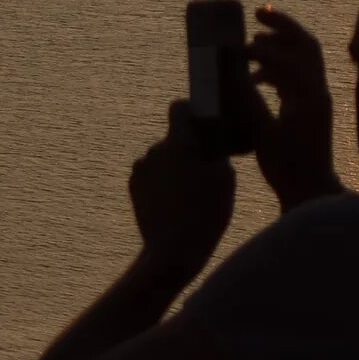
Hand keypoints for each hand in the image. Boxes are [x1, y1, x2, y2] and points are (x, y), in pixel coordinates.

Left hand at [128, 102, 235, 288]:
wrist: (173, 250)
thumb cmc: (205, 213)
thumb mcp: (225, 179)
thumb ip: (215, 151)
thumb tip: (209, 142)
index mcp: (179, 143)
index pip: (178, 108)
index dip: (189, 112)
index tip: (200, 124)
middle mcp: (155, 149)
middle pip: (173, 139)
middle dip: (185, 149)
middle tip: (202, 171)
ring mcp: (141, 169)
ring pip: (162, 158)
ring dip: (173, 167)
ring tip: (189, 194)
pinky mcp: (133, 187)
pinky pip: (151, 175)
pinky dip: (161, 183)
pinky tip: (174, 203)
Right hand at [251, 6, 341, 213]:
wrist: (311, 191)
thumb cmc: (287, 168)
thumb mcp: (263, 134)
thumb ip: (249, 102)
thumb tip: (233, 74)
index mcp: (308, 98)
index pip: (289, 59)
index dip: (262, 51)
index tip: (238, 50)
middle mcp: (317, 92)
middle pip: (305, 44)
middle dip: (282, 26)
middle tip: (257, 14)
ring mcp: (317, 97)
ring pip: (303, 56)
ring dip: (280, 43)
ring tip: (252, 41)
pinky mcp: (311, 105)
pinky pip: (297, 73)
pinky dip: (278, 65)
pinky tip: (254, 76)